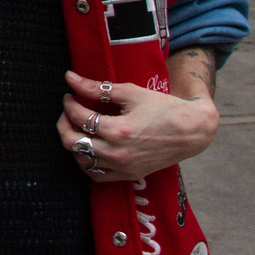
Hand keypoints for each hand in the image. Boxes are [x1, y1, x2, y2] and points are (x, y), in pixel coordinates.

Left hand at [58, 71, 218, 182]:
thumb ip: (97, 88)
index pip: (79, 117)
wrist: (190, 131)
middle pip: (72, 142)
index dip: (69, 104)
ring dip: (74, 143)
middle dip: (64, 124)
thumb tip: (70, 78)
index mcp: (118, 130)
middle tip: (68, 112)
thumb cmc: (162, 108)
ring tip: (78, 128)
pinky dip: (88, 162)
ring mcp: (123, 167)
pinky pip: (97, 175)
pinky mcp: (129, 176)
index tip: (70, 95)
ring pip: (81, 160)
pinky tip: (89, 148)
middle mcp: (117, 153)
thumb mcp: (130, 92)